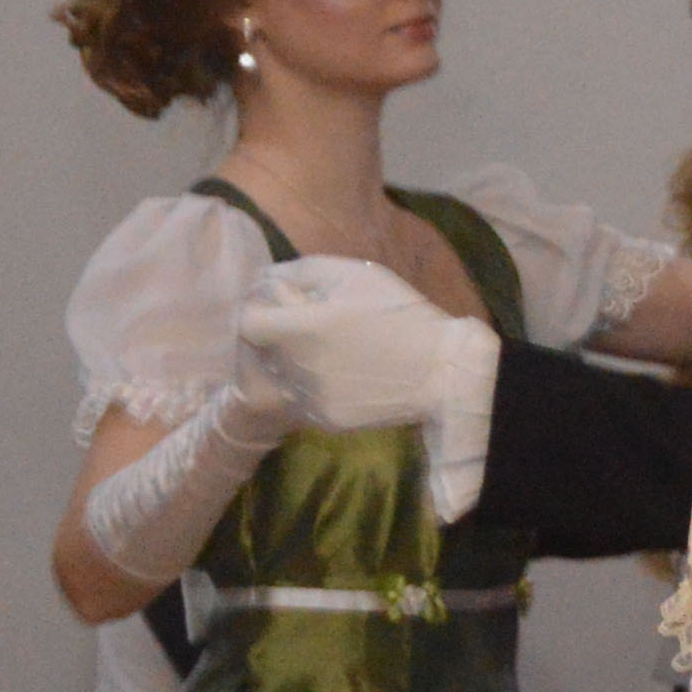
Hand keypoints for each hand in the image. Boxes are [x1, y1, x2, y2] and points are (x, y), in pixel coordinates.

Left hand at [237, 259, 500, 514]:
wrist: (444, 373)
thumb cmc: (401, 315)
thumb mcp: (354, 275)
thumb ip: (300, 271)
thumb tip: (270, 279)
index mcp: (302, 328)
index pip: (248, 323)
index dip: (262, 312)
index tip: (283, 309)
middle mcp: (298, 367)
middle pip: (264, 350)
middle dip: (280, 336)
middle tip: (315, 328)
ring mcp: (312, 398)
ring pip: (281, 377)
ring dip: (295, 363)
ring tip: (333, 353)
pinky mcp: (327, 420)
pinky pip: (303, 399)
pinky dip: (314, 387)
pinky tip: (345, 375)